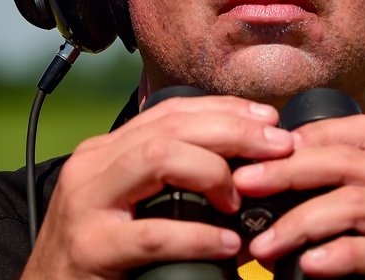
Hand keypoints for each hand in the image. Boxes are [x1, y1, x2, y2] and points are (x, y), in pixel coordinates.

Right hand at [21, 94, 294, 279]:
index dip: (225, 110)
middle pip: (171, 127)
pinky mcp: (89, 248)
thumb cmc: (94, 255)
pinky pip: (152, 235)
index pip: (171, 110)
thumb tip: (239, 168)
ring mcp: (86, 205)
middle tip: (279, 147)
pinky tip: (226, 244)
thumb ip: (167, 180)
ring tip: (241, 198)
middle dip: (232, 130)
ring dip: (212, 171)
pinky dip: (197, 237)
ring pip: (157, 158)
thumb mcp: (127, 204)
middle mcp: (93, 166)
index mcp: (106, 151)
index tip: (269, 121)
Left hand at [234, 114, 364, 279]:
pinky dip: (342, 254)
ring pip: (359, 201)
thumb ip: (345, 215)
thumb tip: (271, 217)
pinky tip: (311, 264)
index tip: (264, 148)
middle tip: (243, 184)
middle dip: (288, 169)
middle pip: (349, 160)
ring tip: (263, 244)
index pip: (360, 132)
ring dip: (301, 220)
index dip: (310, 134)